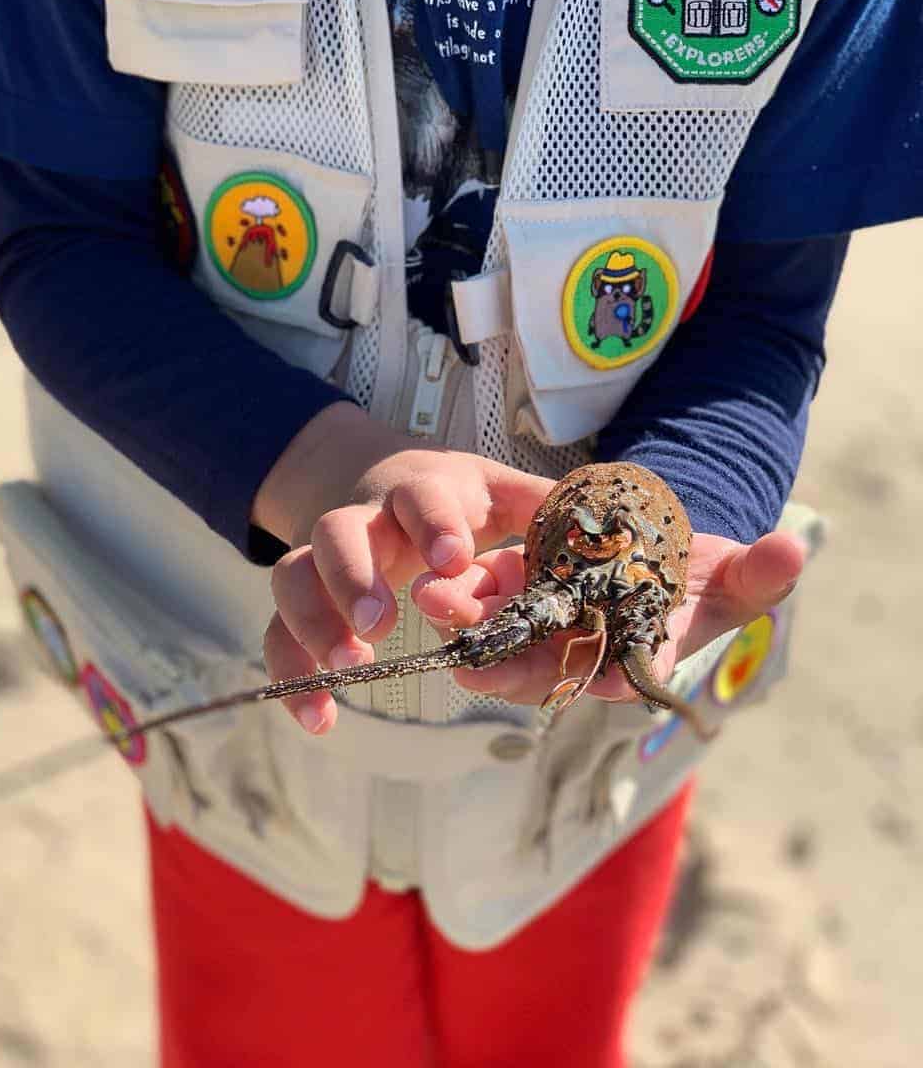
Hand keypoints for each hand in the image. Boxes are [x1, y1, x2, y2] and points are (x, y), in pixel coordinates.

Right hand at [251, 403, 556, 733]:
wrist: (374, 481)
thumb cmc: (450, 500)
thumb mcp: (499, 492)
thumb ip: (546, 510)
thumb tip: (609, 533)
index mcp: (420, 490)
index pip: (422, 497)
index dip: (433, 525)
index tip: (454, 560)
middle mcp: (364, 519)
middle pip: (337, 531)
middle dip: (354, 576)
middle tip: (381, 624)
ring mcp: (325, 559)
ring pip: (293, 576)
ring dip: (313, 622)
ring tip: (349, 666)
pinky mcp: (305, 598)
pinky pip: (278, 632)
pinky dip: (291, 675)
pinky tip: (318, 718)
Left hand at [410, 530, 805, 705]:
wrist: (664, 550)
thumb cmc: (705, 579)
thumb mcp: (737, 578)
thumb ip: (760, 573)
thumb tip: (793, 547)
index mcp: (633, 660)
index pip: (613, 679)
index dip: (594, 680)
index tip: (576, 683)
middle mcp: (583, 651)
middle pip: (541, 667)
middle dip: (504, 666)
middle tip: (470, 665)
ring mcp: (547, 620)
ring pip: (502, 631)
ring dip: (468, 621)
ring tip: (435, 602)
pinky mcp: (522, 585)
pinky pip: (488, 590)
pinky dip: (465, 584)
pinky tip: (438, 573)